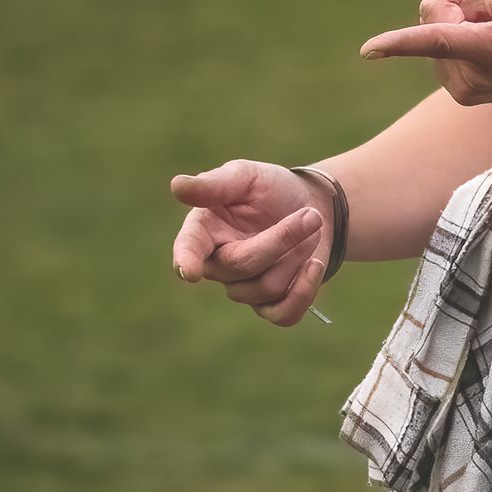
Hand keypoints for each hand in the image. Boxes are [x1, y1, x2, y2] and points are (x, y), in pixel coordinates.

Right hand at [170, 158, 330, 327]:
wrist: (314, 207)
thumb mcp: (246, 176)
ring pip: (266, 288)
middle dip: (281, 240)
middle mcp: (218, 264)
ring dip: (298, 255)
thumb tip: (177, 186)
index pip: (189, 248)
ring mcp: (243, 288)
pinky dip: (304, 291)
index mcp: (203, 230)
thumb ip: (215, 184)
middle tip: (310, 216)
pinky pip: (283, 314)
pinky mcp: (271, 304)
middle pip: (241, 266)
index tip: (190, 271)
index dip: (187, 259)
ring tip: (312, 227)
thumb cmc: (272, 189)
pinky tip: (315, 265)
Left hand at [360, 0, 491, 107]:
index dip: (400, 42)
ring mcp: (468, 87)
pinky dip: (460, 32)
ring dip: (460, 15)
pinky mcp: (466, 91)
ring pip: (435, 35)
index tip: (368, 50)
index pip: (438, 42)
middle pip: (433, 23)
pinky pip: (443, 50)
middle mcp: (474, 76)